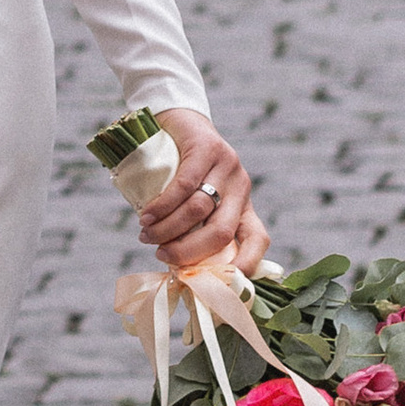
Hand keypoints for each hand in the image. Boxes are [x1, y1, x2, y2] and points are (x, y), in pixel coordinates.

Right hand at [136, 110, 265, 271]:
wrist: (179, 120)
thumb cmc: (182, 170)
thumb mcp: (195, 200)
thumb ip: (192, 227)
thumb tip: (176, 267)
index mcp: (244, 206)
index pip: (257, 239)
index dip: (246, 264)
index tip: (224, 285)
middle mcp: (241, 187)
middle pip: (221, 231)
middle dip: (188, 251)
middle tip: (162, 256)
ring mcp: (227, 166)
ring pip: (199, 210)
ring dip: (168, 229)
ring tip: (146, 235)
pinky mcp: (208, 148)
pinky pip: (184, 185)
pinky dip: (163, 206)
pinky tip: (147, 215)